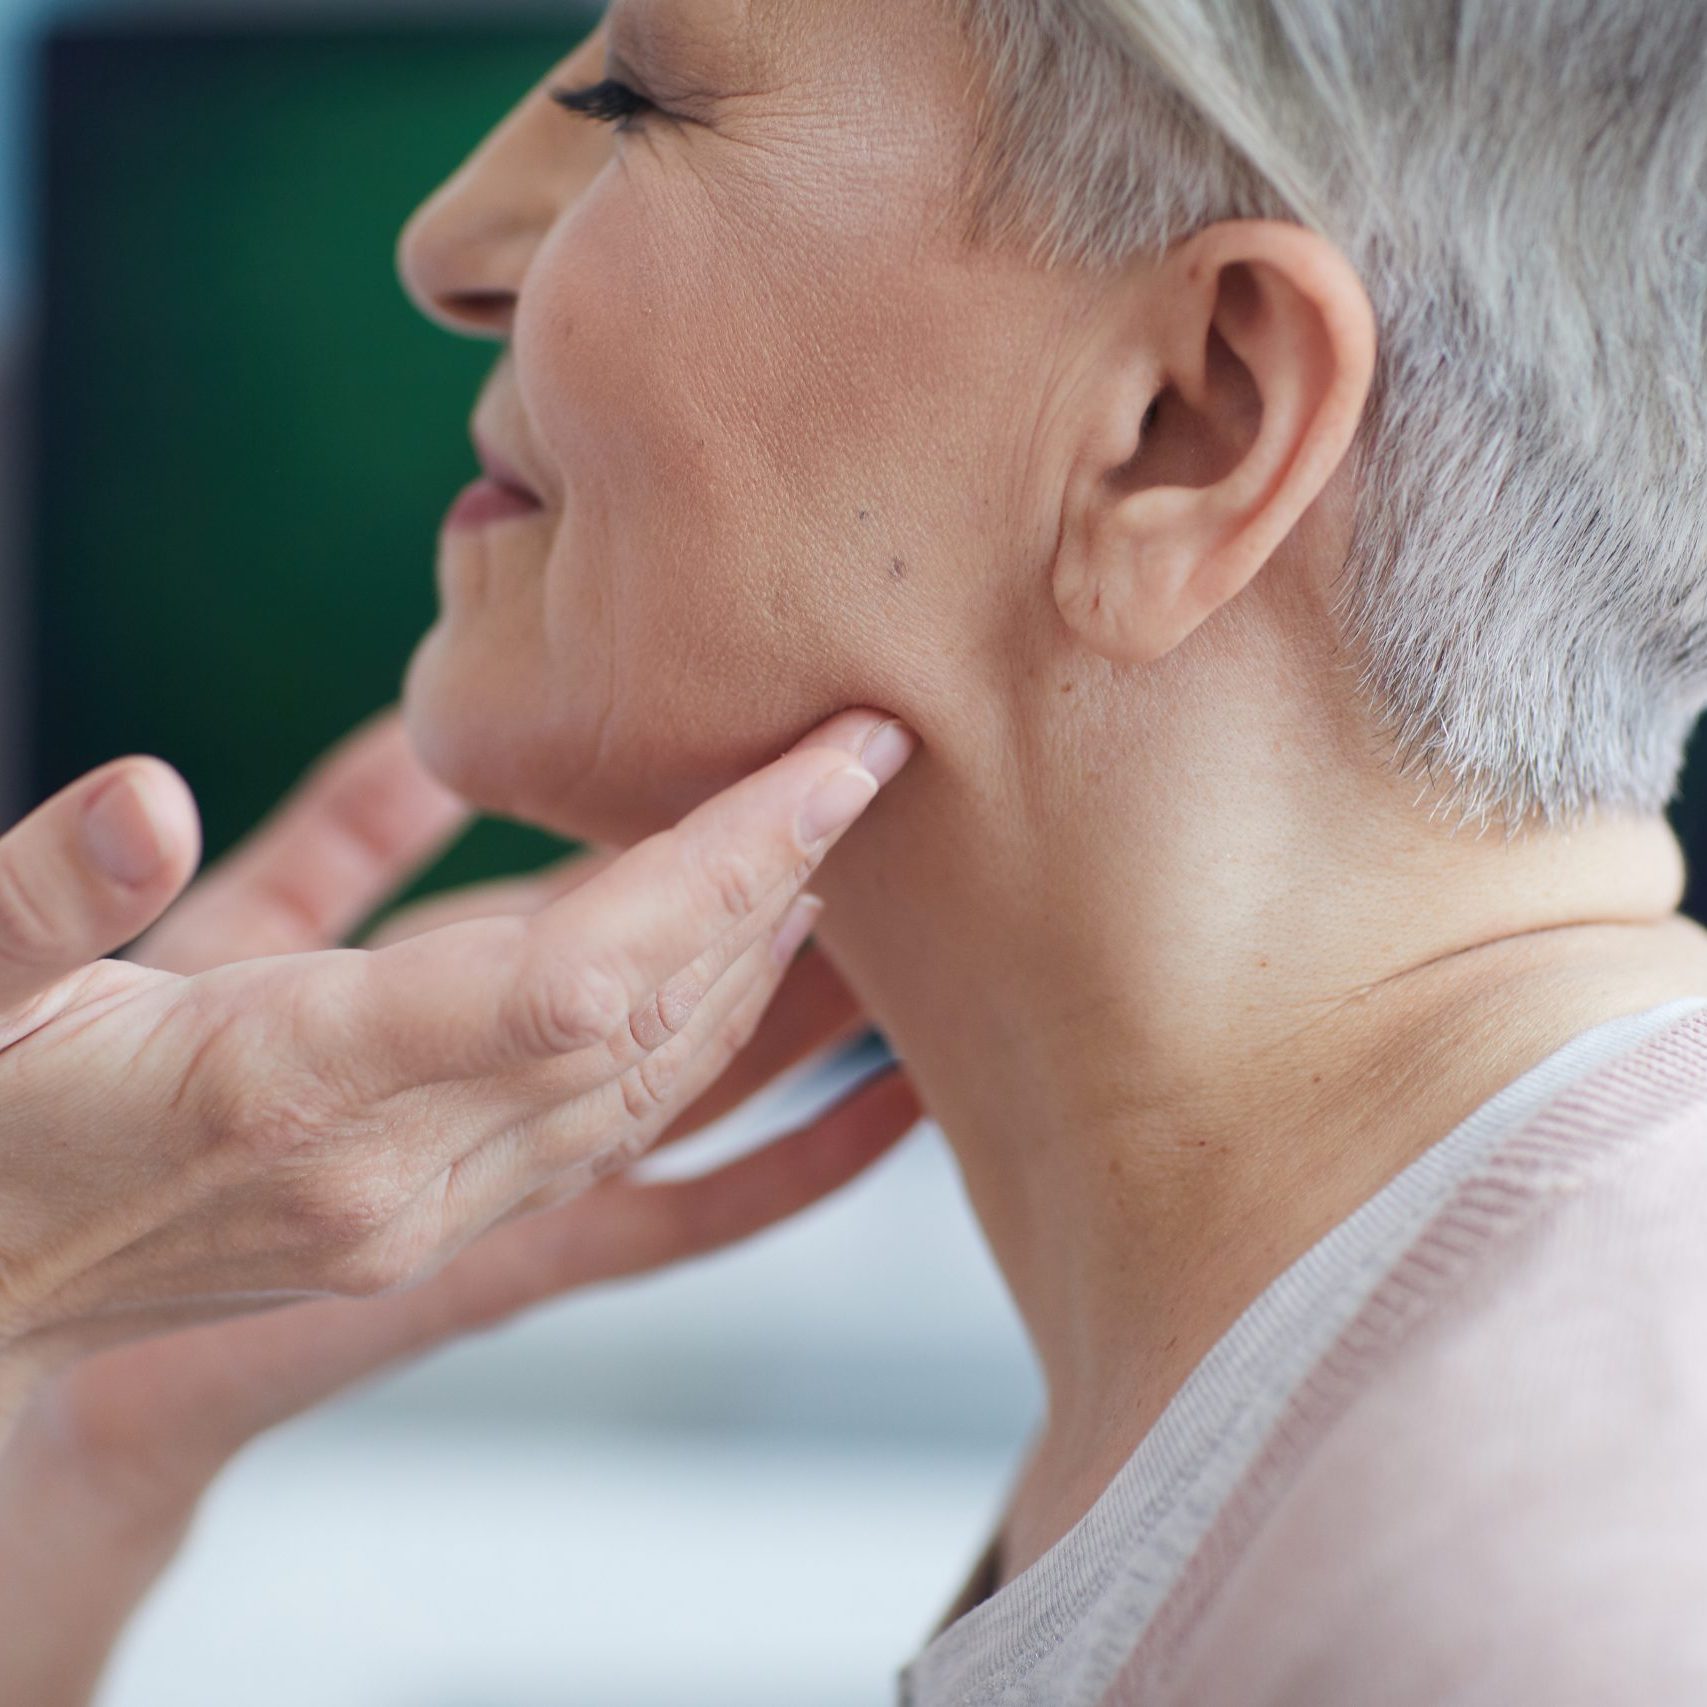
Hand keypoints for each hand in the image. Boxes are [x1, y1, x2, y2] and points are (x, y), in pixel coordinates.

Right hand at [0, 703, 917, 1418]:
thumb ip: (44, 896)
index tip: (830, 773)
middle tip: (857, 768)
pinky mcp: (433, 1228)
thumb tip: (138, 797)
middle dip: (768, 890)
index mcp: (288, 1086)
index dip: (719, 869)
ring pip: (647, 1083)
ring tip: (822, 850)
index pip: (577, 974)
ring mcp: (423, 1214)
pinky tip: (765, 1002)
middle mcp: (388, 1170)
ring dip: (751, 967)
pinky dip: (699, 1055)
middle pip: (647, 1020)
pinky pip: (614, 1144)